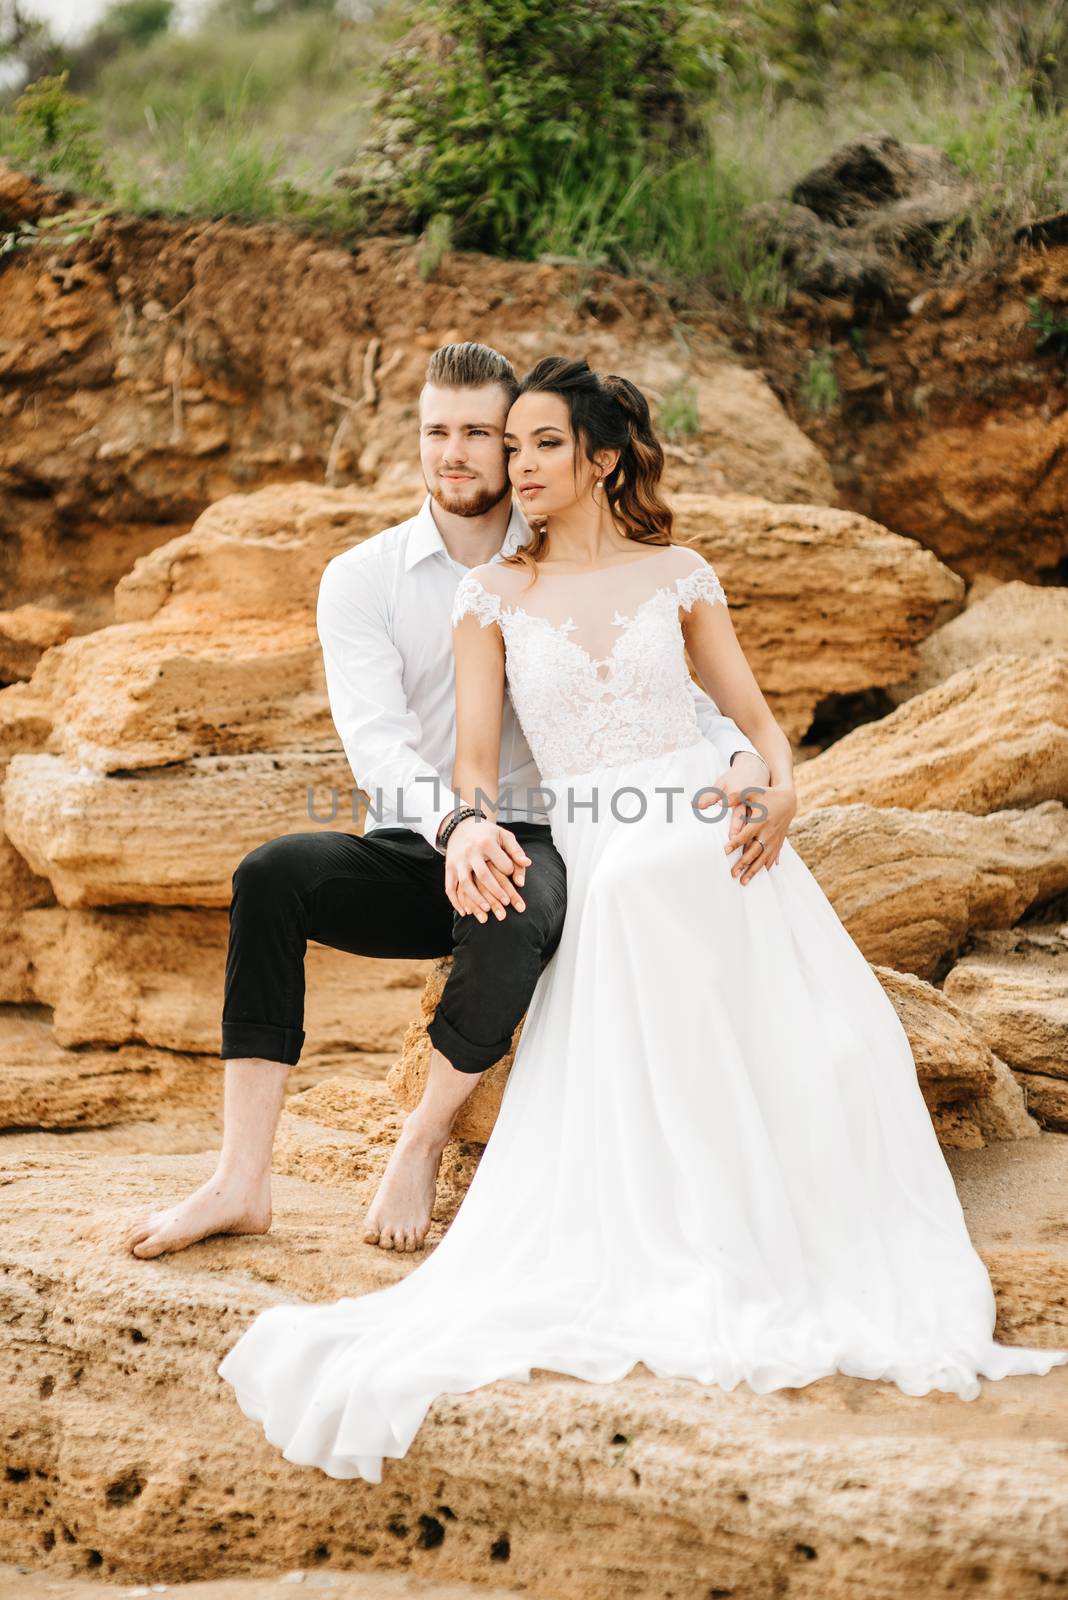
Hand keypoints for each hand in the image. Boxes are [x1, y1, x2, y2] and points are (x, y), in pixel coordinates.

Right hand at [444, 817, 531, 922]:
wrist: (461, 826)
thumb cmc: (488, 834)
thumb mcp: (503, 836)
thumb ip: (516, 850)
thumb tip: (527, 864)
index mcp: (486, 843)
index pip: (501, 862)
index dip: (509, 871)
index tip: (513, 878)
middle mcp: (470, 852)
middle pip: (483, 875)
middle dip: (496, 891)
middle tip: (506, 903)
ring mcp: (458, 861)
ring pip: (465, 884)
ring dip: (476, 899)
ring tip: (487, 910)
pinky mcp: (449, 868)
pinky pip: (450, 887)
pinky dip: (456, 901)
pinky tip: (465, 912)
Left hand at [697, 754, 794, 884]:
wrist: (789, 799)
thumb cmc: (767, 795)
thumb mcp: (752, 792)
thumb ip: (736, 796)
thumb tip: (721, 801)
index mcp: (760, 821)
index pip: (745, 835)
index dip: (735, 843)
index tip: (725, 851)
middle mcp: (767, 832)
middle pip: (754, 851)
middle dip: (743, 863)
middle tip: (732, 874)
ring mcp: (774, 839)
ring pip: (763, 858)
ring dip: (753, 870)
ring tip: (743, 881)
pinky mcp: (779, 842)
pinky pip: (772, 857)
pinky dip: (766, 866)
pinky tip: (761, 874)